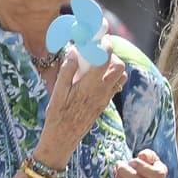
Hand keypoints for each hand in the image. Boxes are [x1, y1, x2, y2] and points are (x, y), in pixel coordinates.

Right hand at [37, 48, 127, 166]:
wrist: (63, 138)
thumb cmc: (57, 115)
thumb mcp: (57, 91)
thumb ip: (67, 70)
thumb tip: (74, 51)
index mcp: (90, 85)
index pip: (106, 59)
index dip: (105, 45)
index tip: (99, 39)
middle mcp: (102, 91)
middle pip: (119, 66)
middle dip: (111, 55)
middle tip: (97, 52)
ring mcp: (105, 98)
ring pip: (120, 77)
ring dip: (112, 67)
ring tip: (96, 65)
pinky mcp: (104, 104)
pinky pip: (115, 86)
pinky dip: (110, 77)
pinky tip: (94, 78)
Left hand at [113, 149, 167, 177]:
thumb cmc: (148, 175)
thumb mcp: (152, 162)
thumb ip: (148, 155)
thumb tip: (142, 155)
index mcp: (160, 177)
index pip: (155, 174)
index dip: (141, 166)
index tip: (132, 161)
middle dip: (125, 172)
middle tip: (119, 165)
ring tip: (116, 173)